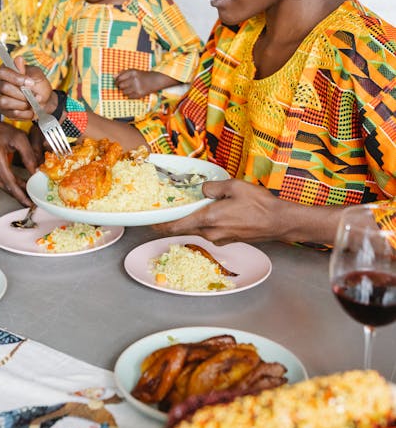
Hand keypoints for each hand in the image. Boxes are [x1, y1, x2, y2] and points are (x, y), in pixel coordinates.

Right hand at [0, 56, 55, 120]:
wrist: (45, 102)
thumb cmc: (39, 86)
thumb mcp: (37, 75)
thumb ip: (26, 70)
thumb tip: (18, 59)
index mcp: (6, 72)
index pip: (3, 72)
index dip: (16, 78)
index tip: (31, 83)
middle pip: (4, 88)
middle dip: (22, 93)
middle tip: (35, 95)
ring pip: (4, 102)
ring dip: (23, 104)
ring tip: (33, 103)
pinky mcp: (3, 110)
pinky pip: (11, 113)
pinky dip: (25, 113)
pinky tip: (31, 110)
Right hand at [0, 118, 38, 205]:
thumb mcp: (18, 137)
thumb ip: (29, 154)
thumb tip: (36, 171)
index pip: (9, 180)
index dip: (20, 193)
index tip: (29, 201)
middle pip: (6, 186)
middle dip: (21, 196)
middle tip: (34, 202)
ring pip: (3, 186)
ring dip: (17, 192)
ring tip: (30, 196)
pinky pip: (0, 182)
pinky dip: (11, 186)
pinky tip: (21, 188)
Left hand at [115, 69, 178, 97]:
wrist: (154, 80)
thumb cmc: (142, 75)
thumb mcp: (133, 71)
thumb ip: (122, 73)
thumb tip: (112, 77)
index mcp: (132, 72)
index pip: (119, 78)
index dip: (116, 81)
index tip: (117, 82)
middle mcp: (134, 80)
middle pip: (120, 86)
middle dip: (120, 86)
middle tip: (122, 86)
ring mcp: (137, 87)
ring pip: (123, 92)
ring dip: (124, 91)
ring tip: (129, 88)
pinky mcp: (139, 94)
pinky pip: (128, 96)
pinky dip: (129, 95)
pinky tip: (133, 91)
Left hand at [153, 178, 283, 244]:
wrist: (278, 222)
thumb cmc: (259, 204)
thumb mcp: (234, 186)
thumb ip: (213, 187)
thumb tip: (203, 190)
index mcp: (208, 219)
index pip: (177, 226)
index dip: (160, 226)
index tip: (149, 224)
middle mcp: (211, 233)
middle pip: (186, 228)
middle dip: (175, 221)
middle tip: (167, 211)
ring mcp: (220, 239)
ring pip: (199, 229)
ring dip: (193, 220)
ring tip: (194, 207)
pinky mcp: (228, 240)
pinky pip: (211, 231)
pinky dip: (207, 222)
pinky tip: (214, 212)